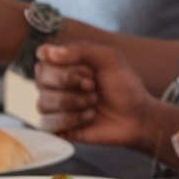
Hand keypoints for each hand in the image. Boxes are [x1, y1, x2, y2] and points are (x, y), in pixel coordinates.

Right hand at [35, 42, 152, 146]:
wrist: (137, 116)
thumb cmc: (124, 85)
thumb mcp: (110, 59)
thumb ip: (81, 50)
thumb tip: (47, 52)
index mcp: (65, 63)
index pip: (44, 57)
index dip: (63, 64)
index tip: (86, 69)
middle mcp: (55, 84)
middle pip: (41, 79)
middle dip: (70, 82)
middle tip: (93, 86)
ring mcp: (55, 107)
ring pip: (43, 103)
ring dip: (73, 102)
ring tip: (94, 102)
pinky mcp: (58, 128)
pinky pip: (47, 124)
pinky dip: (71, 120)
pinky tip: (89, 117)